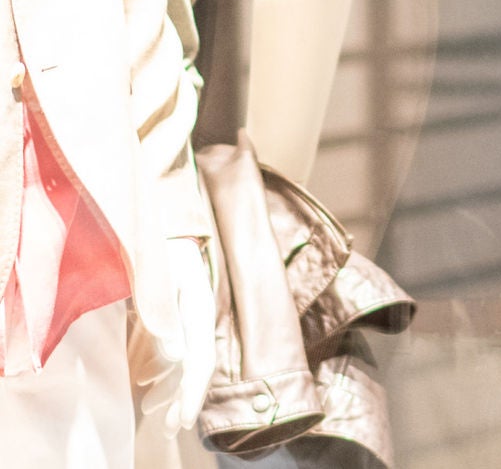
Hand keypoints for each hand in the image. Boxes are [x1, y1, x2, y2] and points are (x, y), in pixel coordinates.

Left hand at [171, 239, 214, 428]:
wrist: (162, 211)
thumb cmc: (157, 242)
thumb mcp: (158, 275)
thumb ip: (165, 312)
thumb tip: (177, 354)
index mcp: (200, 306)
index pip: (203, 359)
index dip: (193, 392)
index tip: (183, 420)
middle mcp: (201, 311)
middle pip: (201, 362)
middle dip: (189, 398)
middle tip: (175, 429)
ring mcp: (192, 310)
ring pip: (193, 357)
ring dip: (182, 388)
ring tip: (170, 417)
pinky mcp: (180, 307)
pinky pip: (182, 346)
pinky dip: (173, 370)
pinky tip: (158, 380)